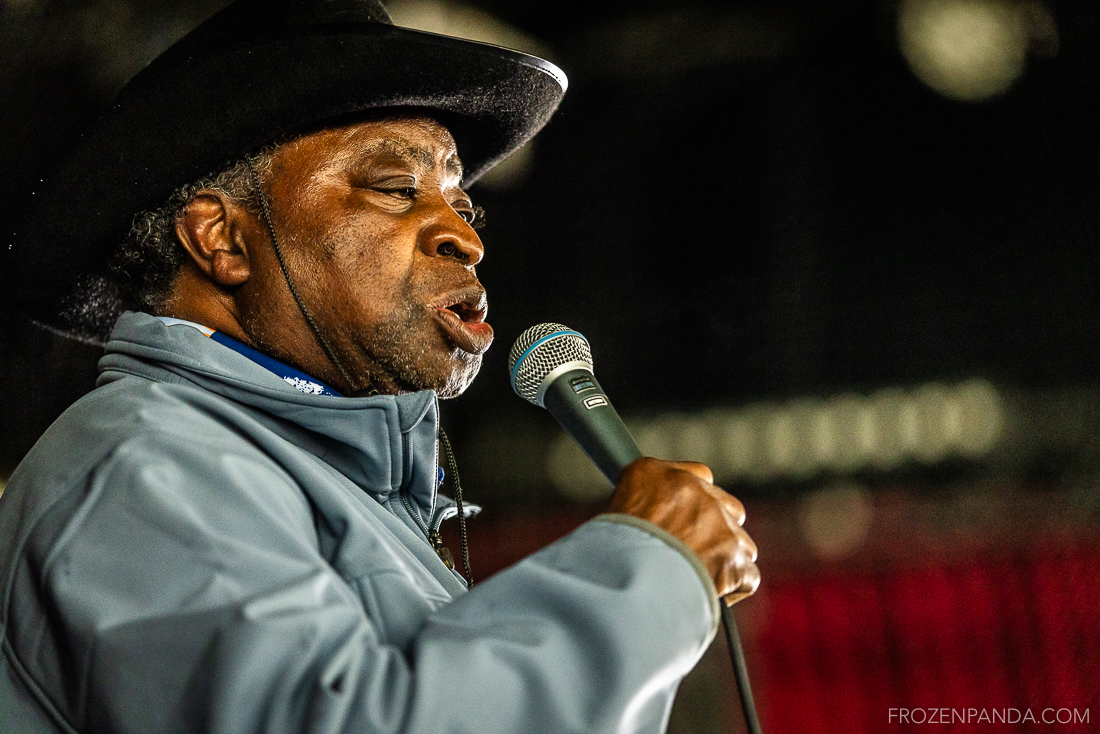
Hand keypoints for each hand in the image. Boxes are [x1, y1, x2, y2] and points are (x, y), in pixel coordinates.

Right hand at [607, 457, 759, 605]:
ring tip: (699, 578)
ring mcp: (722, 528)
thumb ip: (640, 502)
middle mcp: (697, 494)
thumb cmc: (609, 550)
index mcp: (660, 476)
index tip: (688, 517)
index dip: (695, 501)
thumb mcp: (612, 509)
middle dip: (717, 529)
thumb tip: (653, 516)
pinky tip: (713, 594)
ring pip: (740, 543)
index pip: (698, 475)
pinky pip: (747, 575)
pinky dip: (734, 587)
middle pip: (727, 507)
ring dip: (726, 559)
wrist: (628, 577)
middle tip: (694, 552)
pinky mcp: (736, 563)